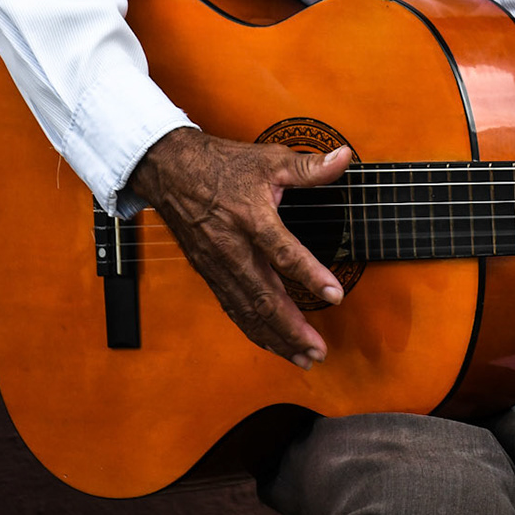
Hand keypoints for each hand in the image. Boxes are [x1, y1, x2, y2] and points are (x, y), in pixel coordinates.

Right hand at [124, 126, 352, 368]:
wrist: (170, 171)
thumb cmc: (222, 165)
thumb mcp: (269, 159)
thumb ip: (309, 166)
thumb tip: (344, 157)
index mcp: (250, 217)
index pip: (283, 251)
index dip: (310, 274)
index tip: (334, 295)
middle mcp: (232, 247)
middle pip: (263, 296)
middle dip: (292, 329)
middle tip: (319, 351)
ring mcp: (217, 265)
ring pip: (248, 310)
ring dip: (276, 338)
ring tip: (304, 358)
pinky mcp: (209, 273)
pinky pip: (233, 308)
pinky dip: (254, 330)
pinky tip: (273, 344)